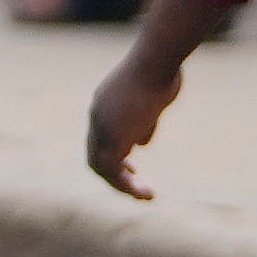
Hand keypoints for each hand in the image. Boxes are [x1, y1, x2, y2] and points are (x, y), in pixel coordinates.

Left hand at [81, 40, 185, 200]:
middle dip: (113, 174)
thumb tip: (141, 144)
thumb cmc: (161, 71)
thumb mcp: (152, 99)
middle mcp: (98, 117)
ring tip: (146, 196)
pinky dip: (127, 186)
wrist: (156, 60)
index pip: (100, 138)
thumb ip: (145, 122)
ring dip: (122, 185)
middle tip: (135, 185)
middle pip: (95, 155)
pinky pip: (113, 171)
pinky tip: (146, 193)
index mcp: (103, 105)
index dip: (114, 156)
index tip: (133, 169)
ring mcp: (102, 127)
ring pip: (101, 167)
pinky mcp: (113, 137)